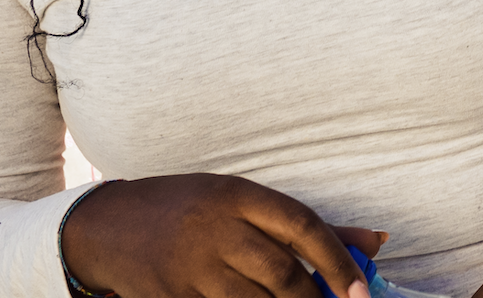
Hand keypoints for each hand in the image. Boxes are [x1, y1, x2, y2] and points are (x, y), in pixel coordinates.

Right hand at [64, 172, 384, 297]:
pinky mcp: (172, 297)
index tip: (360, 289)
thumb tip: (376, 241)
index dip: (338, 259)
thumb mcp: (239, 201)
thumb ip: (305, 225)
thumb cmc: (187, 211)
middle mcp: (214, 229)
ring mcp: (189, 268)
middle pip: (281, 273)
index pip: (302, 225)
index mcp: (236, 195)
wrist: (105, 227)